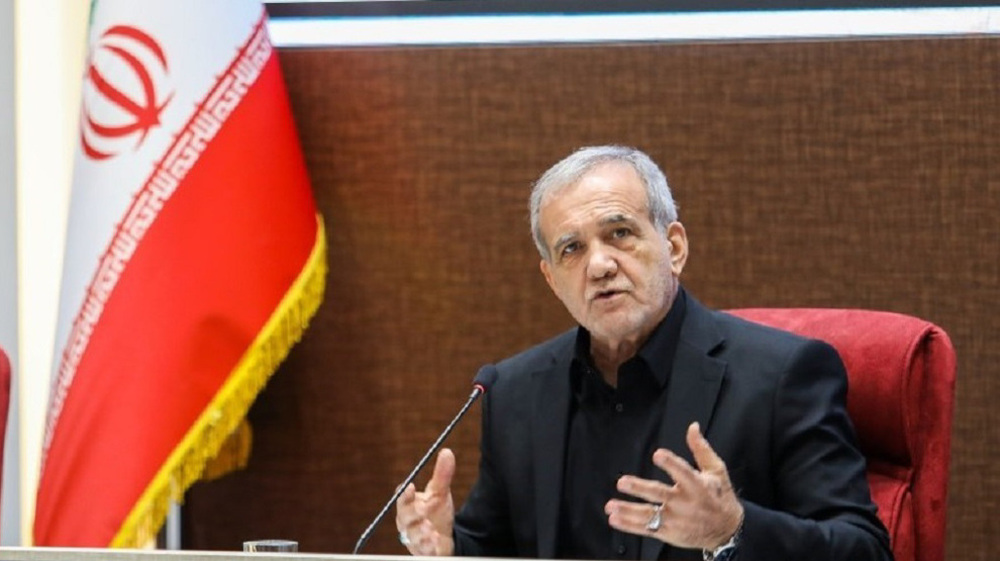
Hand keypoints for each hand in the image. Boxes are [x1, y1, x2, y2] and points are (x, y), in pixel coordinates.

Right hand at [394, 448, 456, 555]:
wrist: (443, 538)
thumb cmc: (435, 513)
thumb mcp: (440, 494)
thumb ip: (442, 475)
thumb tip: (447, 451)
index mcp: (408, 506)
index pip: (402, 498)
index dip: (404, 494)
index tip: (410, 486)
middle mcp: (407, 523)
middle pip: (405, 518)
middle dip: (414, 513)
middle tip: (424, 509)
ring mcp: (413, 538)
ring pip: (412, 536)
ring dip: (420, 532)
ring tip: (430, 529)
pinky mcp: (423, 551)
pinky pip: (423, 550)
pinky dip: (428, 546)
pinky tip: (435, 540)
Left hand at [605, 422, 743, 549]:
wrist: (727, 530)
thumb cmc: (719, 497)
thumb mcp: (716, 470)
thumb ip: (701, 448)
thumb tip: (692, 427)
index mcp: (697, 486)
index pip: (683, 472)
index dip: (671, 463)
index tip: (658, 454)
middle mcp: (685, 503)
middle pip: (659, 494)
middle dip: (639, 488)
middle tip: (622, 482)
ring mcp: (676, 520)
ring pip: (649, 515)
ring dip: (628, 510)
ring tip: (611, 506)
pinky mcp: (669, 532)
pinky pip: (647, 529)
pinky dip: (629, 525)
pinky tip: (615, 519)